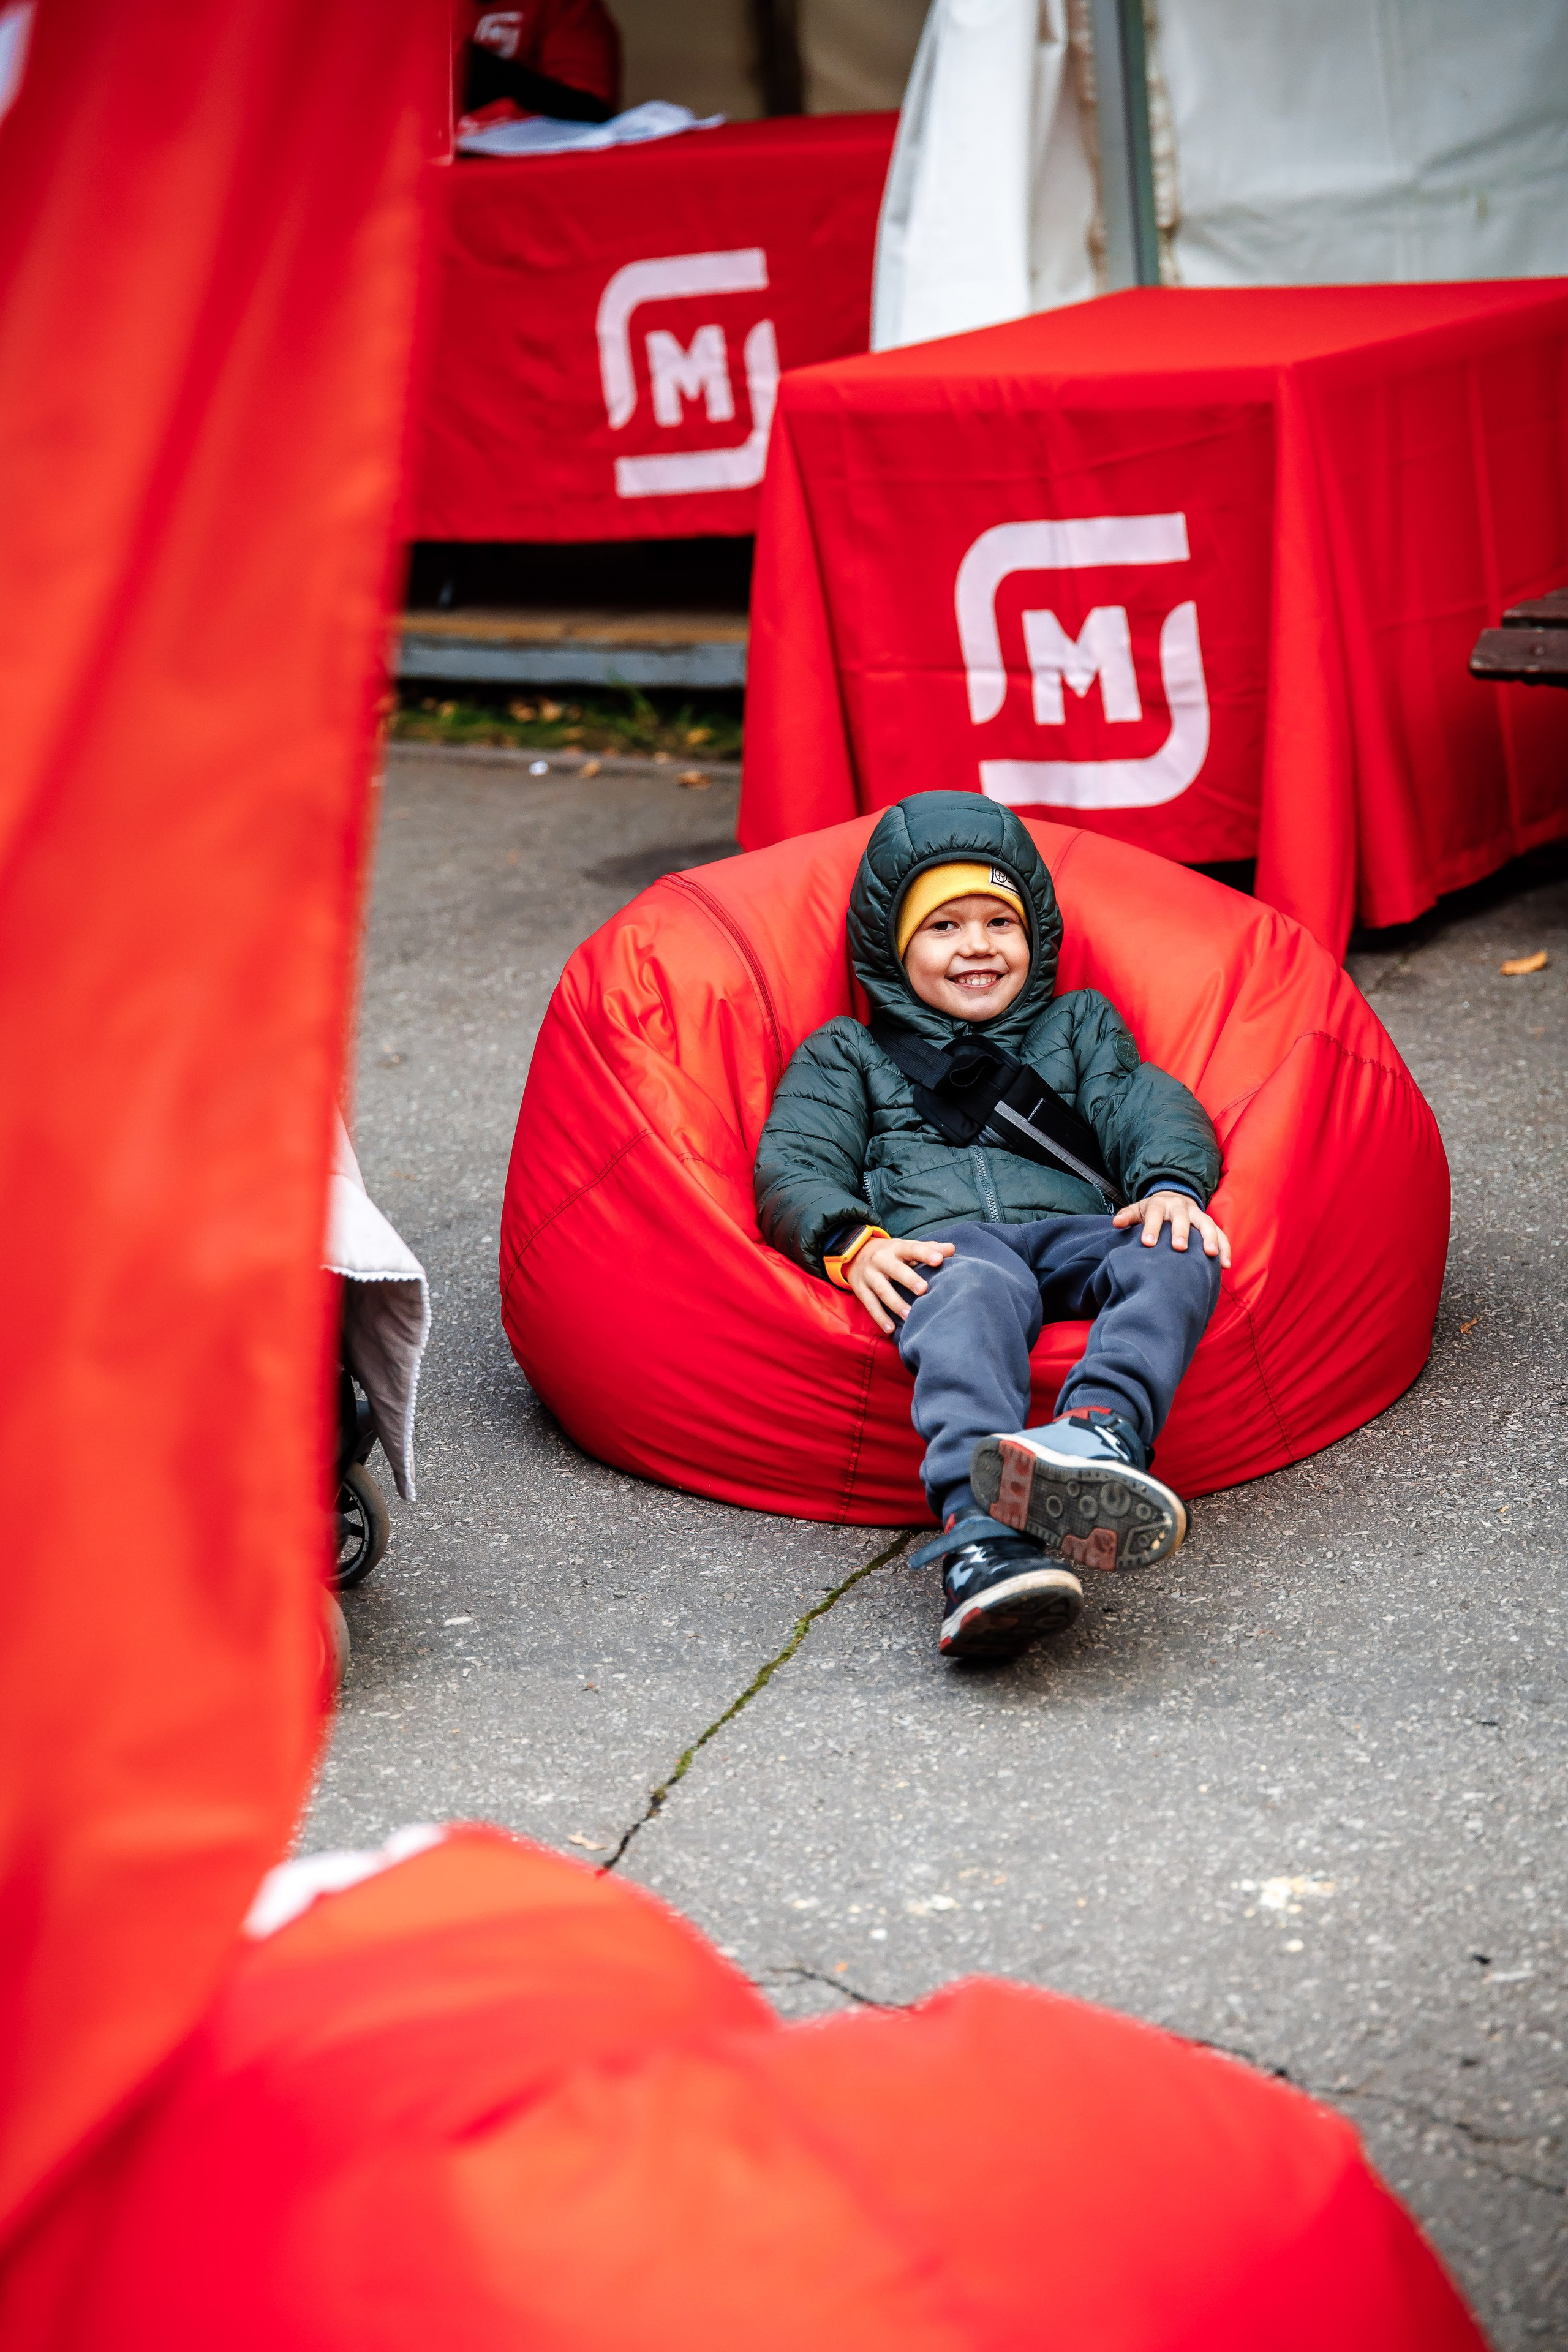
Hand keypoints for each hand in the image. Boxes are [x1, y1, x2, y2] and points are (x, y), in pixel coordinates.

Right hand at [845, 1235, 955, 1334]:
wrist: (855, 1253)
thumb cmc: (890, 1253)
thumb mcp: (906, 1247)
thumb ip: (929, 1248)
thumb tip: (952, 1249)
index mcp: (896, 1248)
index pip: (912, 1249)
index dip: (925, 1253)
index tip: (938, 1260)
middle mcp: (881, 1260)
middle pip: (896, 1270)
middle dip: (909, 1279)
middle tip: (923, 1290)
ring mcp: (869, 1275)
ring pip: (882, 1290)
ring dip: (895, 1303)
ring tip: (909, 1315)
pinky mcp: (861, 1290)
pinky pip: (870, 1305)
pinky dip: (880, 1317)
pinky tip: (890, 1329)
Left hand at [1112, 1190, 1231, 1268]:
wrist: (1173, 1199)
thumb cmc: (1152, 1211)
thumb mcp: (1138, 1210)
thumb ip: (1128, 1216)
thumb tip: (1116, 1223)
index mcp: (1160, 1204)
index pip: (1155, 1213)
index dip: (1151, 1227)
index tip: (1147, 1243)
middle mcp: (1180, 1207)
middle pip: (1181, 1217)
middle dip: (1181, 1231)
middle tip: (1179, 1247)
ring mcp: (1197, 1214)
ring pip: (1206, 1224)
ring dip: (1209, 1238)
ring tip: (1210, 1254)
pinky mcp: (1210, 1224)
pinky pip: (1221, 1234)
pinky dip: (1225, 1247)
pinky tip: (1225, 1264)